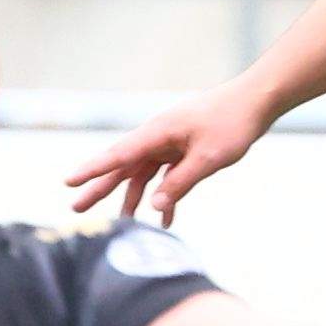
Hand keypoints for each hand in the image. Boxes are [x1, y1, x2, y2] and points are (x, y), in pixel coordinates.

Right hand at [65, 83, 271, 223]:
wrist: (256, 102)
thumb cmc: (232, 124)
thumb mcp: (208, 157)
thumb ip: (180, 183)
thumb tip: (153, 207)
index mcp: (158, 133)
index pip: (118, 155)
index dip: (93, 171)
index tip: (69, 182)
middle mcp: (158, 137)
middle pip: (123, 166)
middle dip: (100, 188)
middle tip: (76, 207)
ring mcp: (170, 143)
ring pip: (143, 174)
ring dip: (133, 197)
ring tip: (121, 224)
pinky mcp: (183, 150)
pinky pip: (166, 176)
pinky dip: (164, 196)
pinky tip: (165, 220)